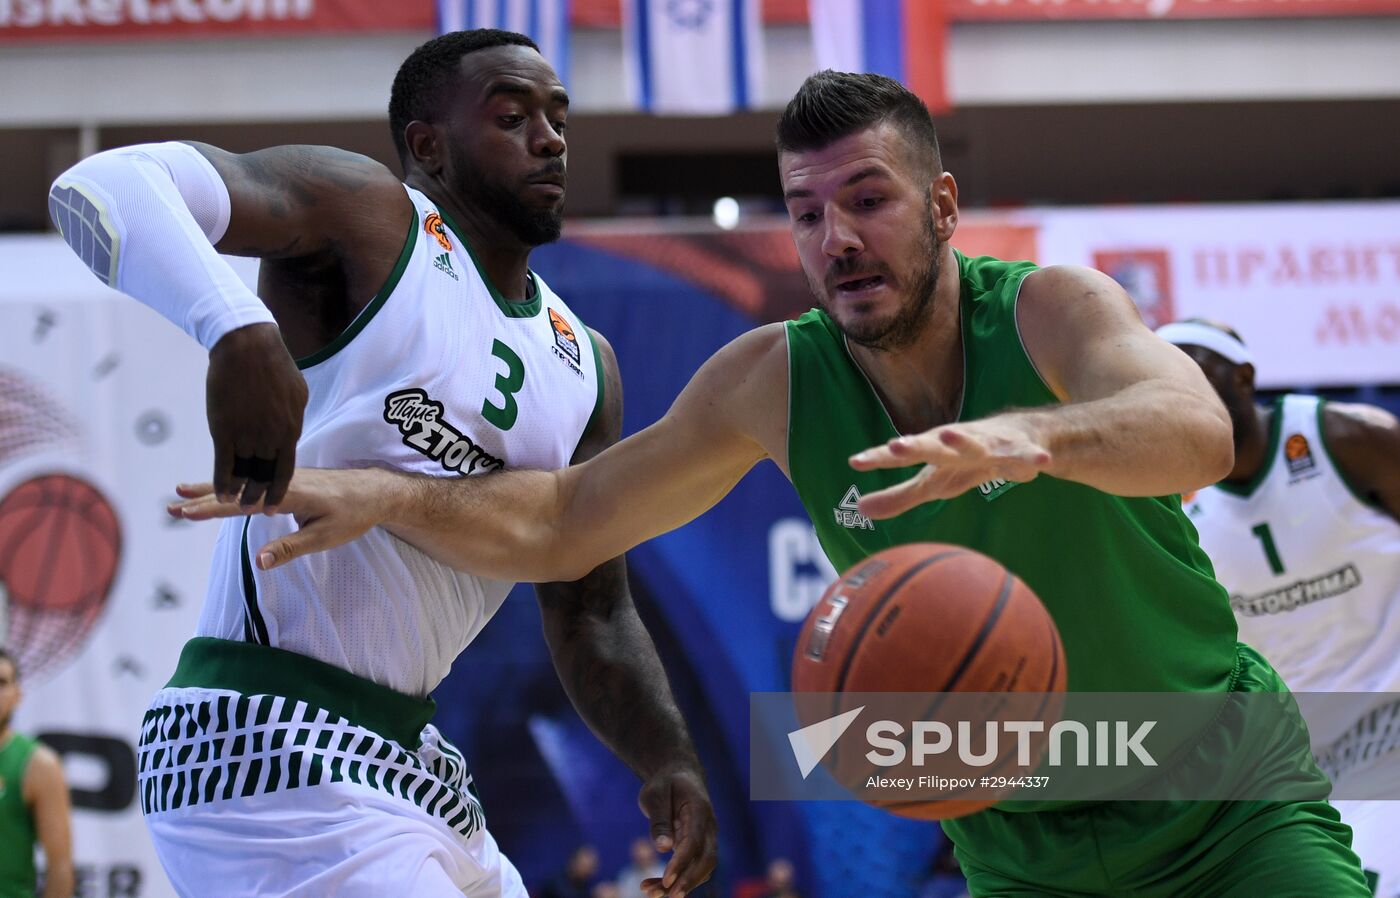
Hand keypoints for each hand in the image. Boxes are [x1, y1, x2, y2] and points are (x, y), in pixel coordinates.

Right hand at [169, 468, 390, 569]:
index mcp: (289, 494)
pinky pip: (253, 481)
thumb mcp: (325, 536)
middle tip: (170, 505)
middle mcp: (282, 481)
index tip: (184, 512)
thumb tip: (258, 562)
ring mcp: (283, 478)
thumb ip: (291, 548)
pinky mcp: (287, 480)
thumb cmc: (353, 515)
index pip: (242, 503)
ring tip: (181, 491)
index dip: (212, 508)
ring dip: (211, 488)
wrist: (374, 490)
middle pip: (235, 489)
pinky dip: (231, 484)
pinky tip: (219, 488)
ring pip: (241, 482)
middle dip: (201, 497)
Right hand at [207, 323, 307, 510]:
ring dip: (239, 491)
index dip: (279, 490)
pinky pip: (223, 464)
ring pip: (244, 473)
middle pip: (265, 476)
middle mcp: (270, 437)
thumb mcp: (297, 394)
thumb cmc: (274, 366)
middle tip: (253, 510)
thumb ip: (293, 418)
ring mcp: (247, 435)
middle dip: (259, 496)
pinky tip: (220, 494)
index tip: (275, 506)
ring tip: (235, 504)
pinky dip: (221, 482)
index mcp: (290, 429)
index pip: (286, 470)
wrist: (247, 347)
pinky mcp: (224, 430)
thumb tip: (290, 432)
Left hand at [637, 767, 717, 897]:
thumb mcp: (655, 794)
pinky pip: (691, 867)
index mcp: (699, 809)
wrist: (677, 776)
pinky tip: (653, 887)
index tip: (666, 879)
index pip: (694, 842)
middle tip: (668, 895)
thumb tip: (663, 849)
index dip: (682, 862)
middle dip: (689, 881)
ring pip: (701, 868)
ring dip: (681, 884)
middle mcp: (708, 827)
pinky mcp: (697, 847)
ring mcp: (705, 838)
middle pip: (706, 860)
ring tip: (650, 893)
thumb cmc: (665, 783)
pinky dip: (676, 879)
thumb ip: (659, 820)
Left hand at [849, 415, 1051, 518]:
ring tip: (952, 435)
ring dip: (964, 439)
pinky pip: (1025, 455)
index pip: (901, 455)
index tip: (856, 461)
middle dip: (915, 444)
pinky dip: (1031, 457)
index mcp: (934, 450)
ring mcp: (988, 443)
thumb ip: (898, 496)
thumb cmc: (967, 461)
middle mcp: (957, 443)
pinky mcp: (1019, 450)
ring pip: (976, 443)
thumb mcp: (933, 482)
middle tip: (896, 445)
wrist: (1020, 436)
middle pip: (933, 444)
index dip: (879, 457)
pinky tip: (1041, 461)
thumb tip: (859, 510)